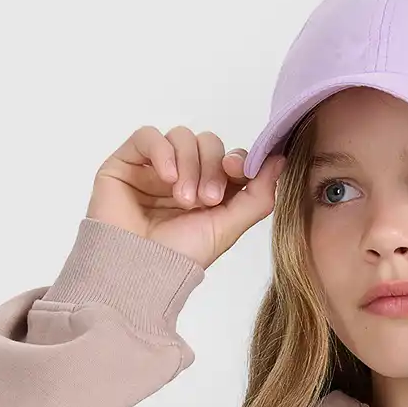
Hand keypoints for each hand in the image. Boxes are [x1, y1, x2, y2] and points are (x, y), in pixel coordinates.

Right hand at [86, 124, 286, 270]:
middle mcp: (182, 175)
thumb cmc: (181, 256)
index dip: (236, 159)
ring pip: (182, 136)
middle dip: (211, 167)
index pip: (228, 157)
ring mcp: (154, 167)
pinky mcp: (127, 161)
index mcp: (207, 190)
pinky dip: (163, 152)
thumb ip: (258, 195)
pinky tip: (167, 178)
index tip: (236, 172)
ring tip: (183, 200)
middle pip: (208, 142)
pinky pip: (149, 135)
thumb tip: (280, 160)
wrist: (140, 270)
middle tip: (207, 200)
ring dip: (189, 165)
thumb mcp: (230, 227)